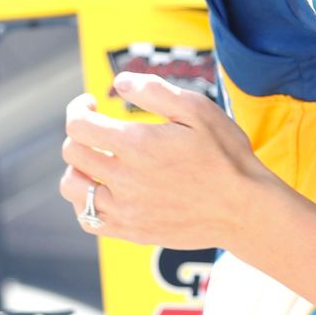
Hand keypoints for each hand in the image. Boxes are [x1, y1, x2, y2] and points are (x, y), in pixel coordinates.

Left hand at [58, 72, 274, 248]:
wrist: (243, 209)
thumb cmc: (225, 155)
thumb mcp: (197, 109)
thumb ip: (154, 90)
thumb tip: (119, 82)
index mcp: (136, 145)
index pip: (78, 126)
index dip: (78, 108)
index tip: (91, 104)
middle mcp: (124, 180)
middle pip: (72, 153)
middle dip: (80, 133)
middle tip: (98, 128)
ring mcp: (125, 211)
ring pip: (72, 187)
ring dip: (78, 168)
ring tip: (98, 160)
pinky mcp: (131, 232)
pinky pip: (87, 218)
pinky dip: (85, 201)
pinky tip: (104, 190)